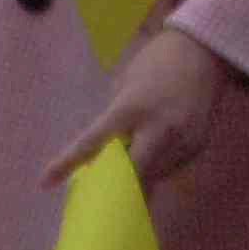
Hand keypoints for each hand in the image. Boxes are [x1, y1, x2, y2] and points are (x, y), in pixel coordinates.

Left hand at [46, 27, 231, 190]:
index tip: (45, 182)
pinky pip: (170, 167)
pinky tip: (151, 158)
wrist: (203, 53)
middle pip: (131, 174)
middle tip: (98, 196)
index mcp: (131, 108)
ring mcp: (181, 141)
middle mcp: (158, 129)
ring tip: (125, 176)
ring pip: (153, 176)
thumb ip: (115, 119)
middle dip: (115, 188)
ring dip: (137, 178)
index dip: (67, 164)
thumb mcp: (125, 86)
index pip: (93, 143)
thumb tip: (102, 153)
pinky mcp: (197, 147)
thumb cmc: (156, 62)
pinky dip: (156, 167)